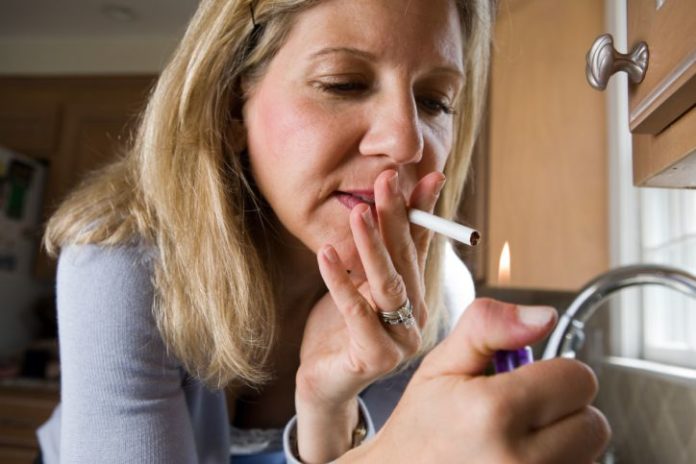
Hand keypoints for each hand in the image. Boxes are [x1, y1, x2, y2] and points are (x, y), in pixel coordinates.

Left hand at [295, 169, 445, 461]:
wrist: (324, 383)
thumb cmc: (340, 330)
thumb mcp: (361, 285)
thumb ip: (377, 254)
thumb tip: (388, 206)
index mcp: (415, 297)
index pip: (422, 248)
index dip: (423, 212)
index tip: (428, 176)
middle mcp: (415, 318)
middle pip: (406, 261)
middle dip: (396, 218)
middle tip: (386, 180)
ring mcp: (398, 341)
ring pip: (387, 285)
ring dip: (372, 245)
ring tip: (358, 212)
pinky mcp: (373, 357)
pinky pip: (355, 312)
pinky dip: (340, 280)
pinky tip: (326, 253)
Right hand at [340, 299, 611, 463]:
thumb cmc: (421, 428)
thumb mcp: (442, 365)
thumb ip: (490, 327)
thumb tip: (544, 316)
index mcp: (493, 412)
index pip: (579, 379)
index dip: (552, 373)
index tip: (522, 383)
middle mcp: (520, 461)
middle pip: (594, 423)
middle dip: (561, 412)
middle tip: (518, 415)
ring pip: (588, 455)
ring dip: (561, 444)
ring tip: (515, 441)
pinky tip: (520, 460)